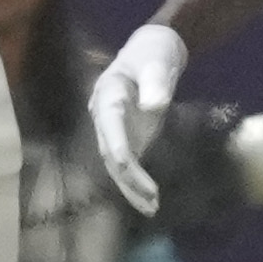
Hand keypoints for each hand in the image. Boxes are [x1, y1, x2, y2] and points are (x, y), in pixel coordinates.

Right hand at [89, 23, 186, 214]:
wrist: (152, 52)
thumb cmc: (153, 53)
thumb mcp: (157, 62)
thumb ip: (156, 83)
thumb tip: (154, 107)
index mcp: (107, 96)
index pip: (109, 127)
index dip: (118, 148)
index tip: (129, 167)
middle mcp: (104, 118)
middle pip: (111, 153)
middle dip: (128, 179)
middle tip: (151, 199)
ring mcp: (114, 131)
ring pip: (117, 166)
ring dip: (132, 188)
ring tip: (152, 209)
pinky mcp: (127, 140)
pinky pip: (128, 167)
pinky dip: (137, 184)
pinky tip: (150, 202)